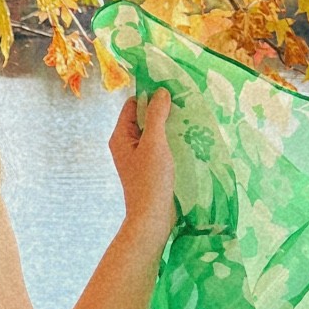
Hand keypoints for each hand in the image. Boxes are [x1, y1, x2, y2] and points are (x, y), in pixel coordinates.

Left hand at [109, 88, 174, 248]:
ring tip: (187, 120)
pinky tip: (185, 140)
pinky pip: (158, 147)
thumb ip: (157, 116)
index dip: (149, 96)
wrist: (152, 217)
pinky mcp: (148, 168)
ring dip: (168, 126)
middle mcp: (125, 145)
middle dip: (161, 110)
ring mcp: (136, 157)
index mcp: (120, 136)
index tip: (171, 91)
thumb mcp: (154, 143)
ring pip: (152, 133)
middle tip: (183, 104)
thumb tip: (161, 92)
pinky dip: (170, 141)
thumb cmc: (150, 180)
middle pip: (143, 118)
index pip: (132, 105)